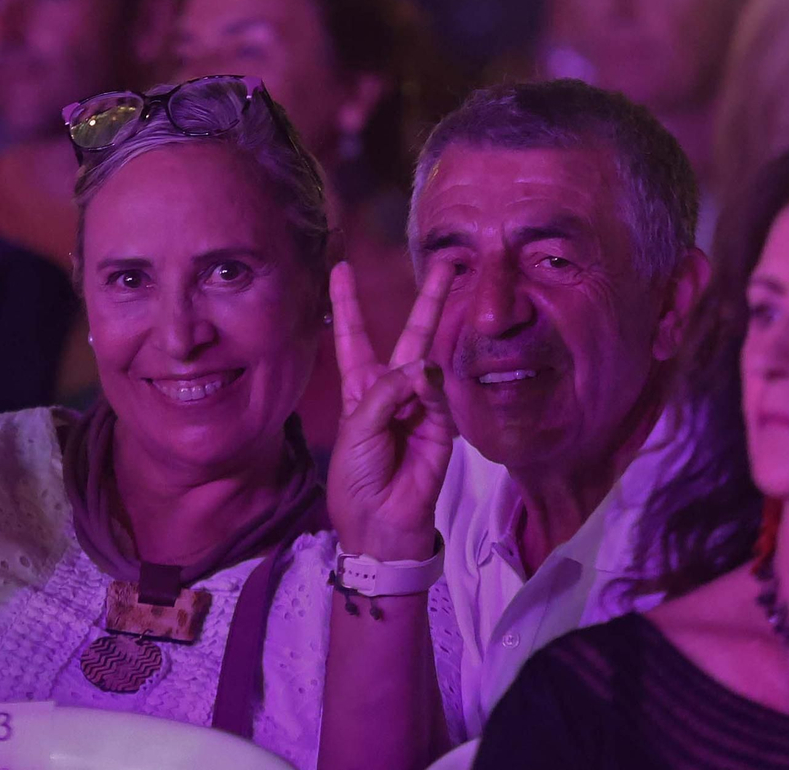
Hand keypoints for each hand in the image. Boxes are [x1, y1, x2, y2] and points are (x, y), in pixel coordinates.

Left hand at [325, 260, 454, 561]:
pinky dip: (426, 394)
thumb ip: (386, 392)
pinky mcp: (441, 424)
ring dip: (422, 358)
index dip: (348, 303)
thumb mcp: (356, 428)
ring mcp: (419, 404)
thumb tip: (423, 368)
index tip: (342, 268)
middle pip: (411, 334)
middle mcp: (391, 388)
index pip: (353, 336)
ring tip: (410, 391)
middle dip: (429, 300)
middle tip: (446, 264)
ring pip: (427, 362)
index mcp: (360, 387)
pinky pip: (434, 396)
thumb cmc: (356, 477)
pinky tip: (419, 397)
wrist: (380, 523)